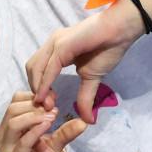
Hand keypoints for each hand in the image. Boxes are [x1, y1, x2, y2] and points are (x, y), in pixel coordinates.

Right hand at [0, 91, 87, 151]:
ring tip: (52, 117)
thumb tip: (83, 121)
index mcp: (9, 127)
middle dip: (35, 105)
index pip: (15, 101)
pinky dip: (36, 130)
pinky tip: (49, 126)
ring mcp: (6, 147)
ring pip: (14, 121)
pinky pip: (22, 141)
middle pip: (13, 108)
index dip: (34, 96)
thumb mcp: (54, 145)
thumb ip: (64, 132)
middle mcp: (3, 134)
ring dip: (35, 116)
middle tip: (54, 109)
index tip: (53, 99)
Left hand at [26, 0, 145, 122]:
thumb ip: (85, 97)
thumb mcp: (92, 78)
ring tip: (47, 103)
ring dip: (38, 88)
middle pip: (32, 68)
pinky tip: (46, 96)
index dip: (39, 88)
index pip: (38, 70)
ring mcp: (55, 43)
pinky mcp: (62, 45)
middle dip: (35, 89)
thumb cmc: (107, 49)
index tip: (48, 105)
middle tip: (46, 106)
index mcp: (57, 50)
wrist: (120, 31)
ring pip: (35, 67)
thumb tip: (88, 119)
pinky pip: (49, 67)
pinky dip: (44, 83)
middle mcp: (52, 45)